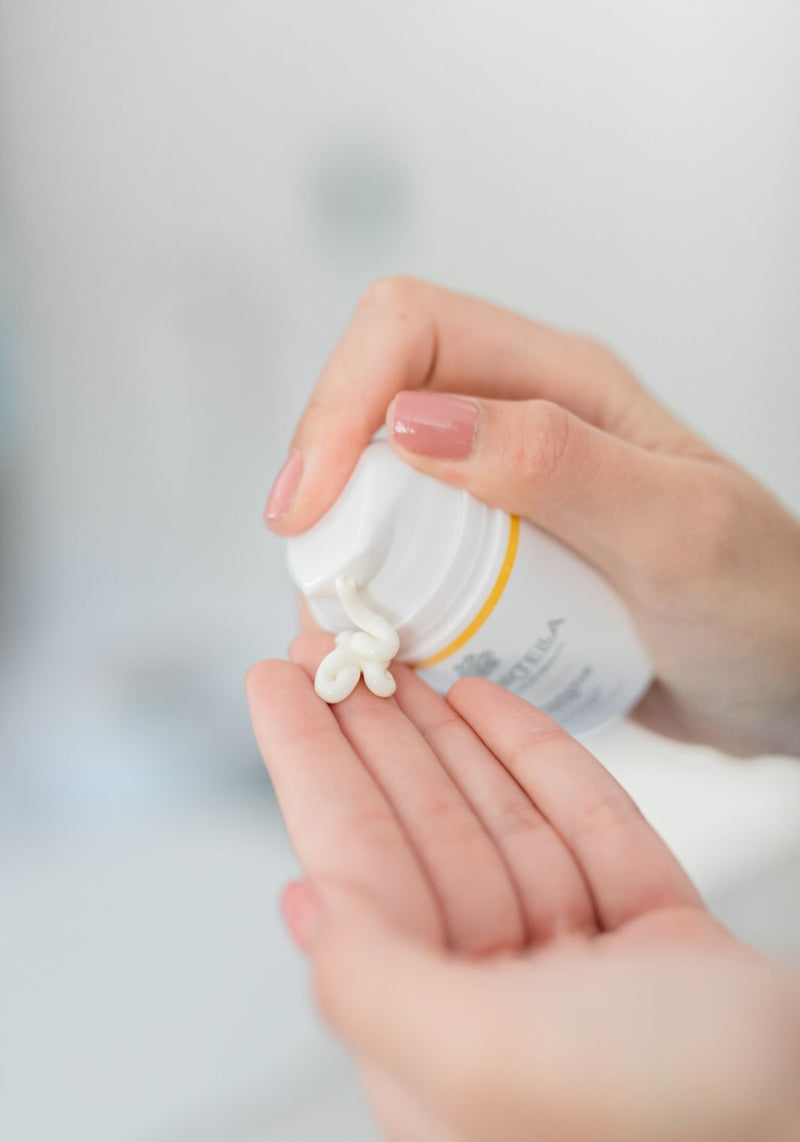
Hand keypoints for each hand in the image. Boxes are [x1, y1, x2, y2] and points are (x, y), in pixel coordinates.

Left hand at [246, 637, 799, 1141]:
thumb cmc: (663, 1129)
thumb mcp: (481, 1062)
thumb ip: (371, 982)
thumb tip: (301, 901)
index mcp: (435, 1042)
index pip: (352, 869)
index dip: (309, 763)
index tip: (276, 673)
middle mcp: (494, 1003)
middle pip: (418, 832)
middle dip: (373, 730)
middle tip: (337, 636)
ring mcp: (578, 965)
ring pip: (495, 820)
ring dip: (446, 732)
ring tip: (403, 653)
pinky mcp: (653, 933)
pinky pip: (582, 826)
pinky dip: (535, 759)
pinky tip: (487, 699)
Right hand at [265, 278, 799, 755]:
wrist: (784, 678)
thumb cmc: (761, 600)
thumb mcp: (675, 530)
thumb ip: (558, 463)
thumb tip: (411, 424)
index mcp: (561, 382)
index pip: (408, 333)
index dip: (340, 403)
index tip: (310, 507)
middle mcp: (518, 422)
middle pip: (370, 408)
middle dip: (327, 486)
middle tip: (321, 584)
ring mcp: (499, 494)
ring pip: (375, 490)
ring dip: (344, 553)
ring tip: (346, 629)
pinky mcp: (492, 559)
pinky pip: (404, 557)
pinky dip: (377, 599)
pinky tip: (386, 647)